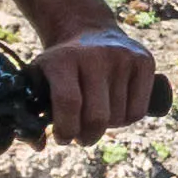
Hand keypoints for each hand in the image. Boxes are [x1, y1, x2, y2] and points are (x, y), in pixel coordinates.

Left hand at [40, 22, 163, 142]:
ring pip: (119, 118)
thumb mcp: (39, 79)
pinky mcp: (144, 61)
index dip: (66, 129)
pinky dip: (127, 119)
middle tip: (81, 136)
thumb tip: (39, 146)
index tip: (63, 138)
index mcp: (63, 59)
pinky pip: (138, 111)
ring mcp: (123, 57)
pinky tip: (116, 109)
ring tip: (97, 115)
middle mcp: (95, 55)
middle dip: (87, 136)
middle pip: (97, 116)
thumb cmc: (61, 67)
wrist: (88, 30)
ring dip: (107, 127)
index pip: (68, 103)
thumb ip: (33, 112)